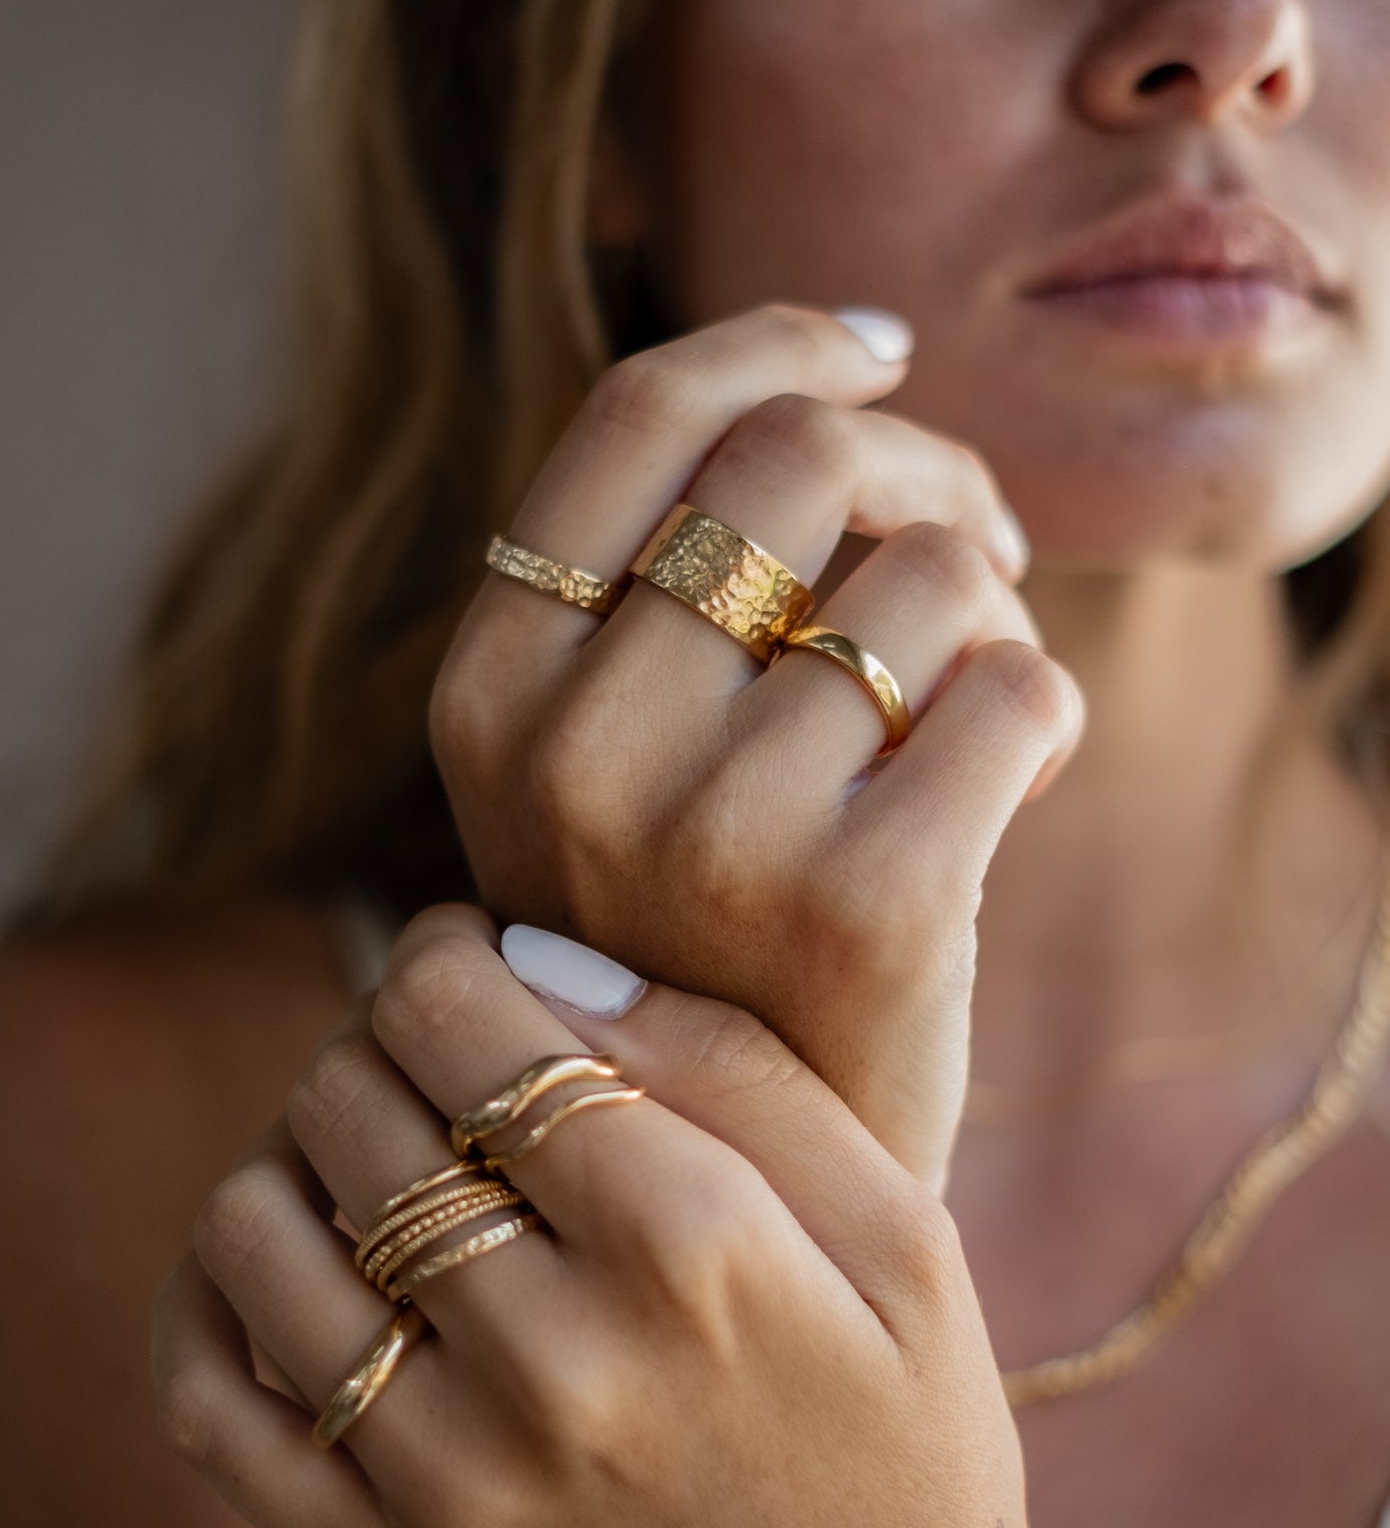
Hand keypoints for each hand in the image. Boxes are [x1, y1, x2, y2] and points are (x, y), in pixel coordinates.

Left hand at [153, 904, 1107, 1527]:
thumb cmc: (903, 1454)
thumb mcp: (898, 1239)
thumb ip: (731, 1069)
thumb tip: (533, 954)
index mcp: (696, 1251)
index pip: (465, 1023)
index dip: (438, 952)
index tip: (462, 953)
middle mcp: (557, 1363)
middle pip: (350, 1104)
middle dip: (376, 1037)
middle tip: (432, 1054)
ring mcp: (453, 1483)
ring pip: (255, 1228)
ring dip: (293, 1150)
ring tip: (370, 1156)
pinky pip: (208, 1401)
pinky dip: (207, 1297)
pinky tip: (283, 1262)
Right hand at [429, 302, 1083, 1190]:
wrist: (731, 1184)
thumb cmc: (685, 941)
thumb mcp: (596, 771)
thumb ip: (655, 592)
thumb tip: (838, 367)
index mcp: (489, 697)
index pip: (637, 417)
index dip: (777, 343)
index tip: (875, 352)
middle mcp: (572, 753)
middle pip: (798, 454)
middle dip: (916, 467)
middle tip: (959, 549)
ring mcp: (707, 834)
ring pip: (931, 567)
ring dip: (982, 612)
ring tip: (957, 698)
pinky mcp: (860, 909)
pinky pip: (1014, 686)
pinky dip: (1037, 705)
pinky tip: (1004, 773)